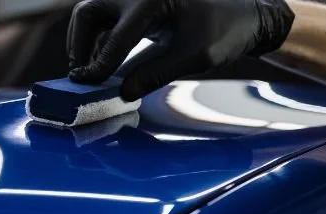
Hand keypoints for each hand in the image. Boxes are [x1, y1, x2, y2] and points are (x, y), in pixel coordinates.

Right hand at [67, 0, 294, 100]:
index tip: (86, 84)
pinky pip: (106, 16)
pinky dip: (99, 36)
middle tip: (81, 73)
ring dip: (85, 38)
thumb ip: (155, 74)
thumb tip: (123, 92)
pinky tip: (102, 59)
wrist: (245, 15)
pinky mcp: (139, 3)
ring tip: (89, 67)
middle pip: (90, 11)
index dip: (99, 65)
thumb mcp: (194, 58)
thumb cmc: (226, 32)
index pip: (117, 37)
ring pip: (92, 11)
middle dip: (80, 43)